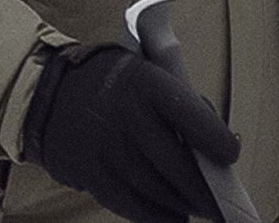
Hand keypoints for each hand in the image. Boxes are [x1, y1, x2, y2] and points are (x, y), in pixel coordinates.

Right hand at [23, 44, 238, 222]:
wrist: (48, 92)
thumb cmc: (113, 82)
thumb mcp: (145, 70)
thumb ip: (178, 101)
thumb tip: (215, 143)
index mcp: (146, 84)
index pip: (193, 118)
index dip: (218, 141)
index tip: (230, 153)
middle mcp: (127, 117)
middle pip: (178, 166)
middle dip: (205, 189)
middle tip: (221, 200)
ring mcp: (107, 149)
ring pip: (158, 191)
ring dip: (185, 204)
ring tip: (200, 207)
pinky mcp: (91, 174)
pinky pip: (132, 205)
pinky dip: (158, 216)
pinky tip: (175, 216)